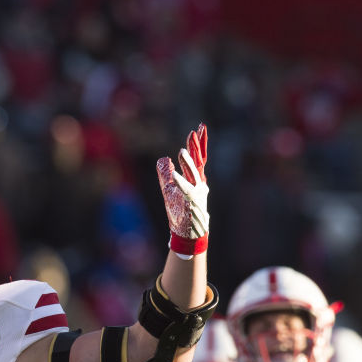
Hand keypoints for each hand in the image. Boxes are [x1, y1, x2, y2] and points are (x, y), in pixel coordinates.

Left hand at [157, 124, 208, 256]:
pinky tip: (173, 175)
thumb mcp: (169, 189)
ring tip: (180, 150)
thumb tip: (163, 159)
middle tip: (195, 131)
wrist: (189, 233)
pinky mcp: (191, 204)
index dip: (197, 144)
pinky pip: (185, 192)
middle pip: (198, 162)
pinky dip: (180, 183)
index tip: (199, 128)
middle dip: (196, 147)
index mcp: (195, 180)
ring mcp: (197, 194)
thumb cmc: (180, 211)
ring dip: (187, 163)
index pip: (197, 158)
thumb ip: (165, 173)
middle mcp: (199, 185)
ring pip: (193, 175)